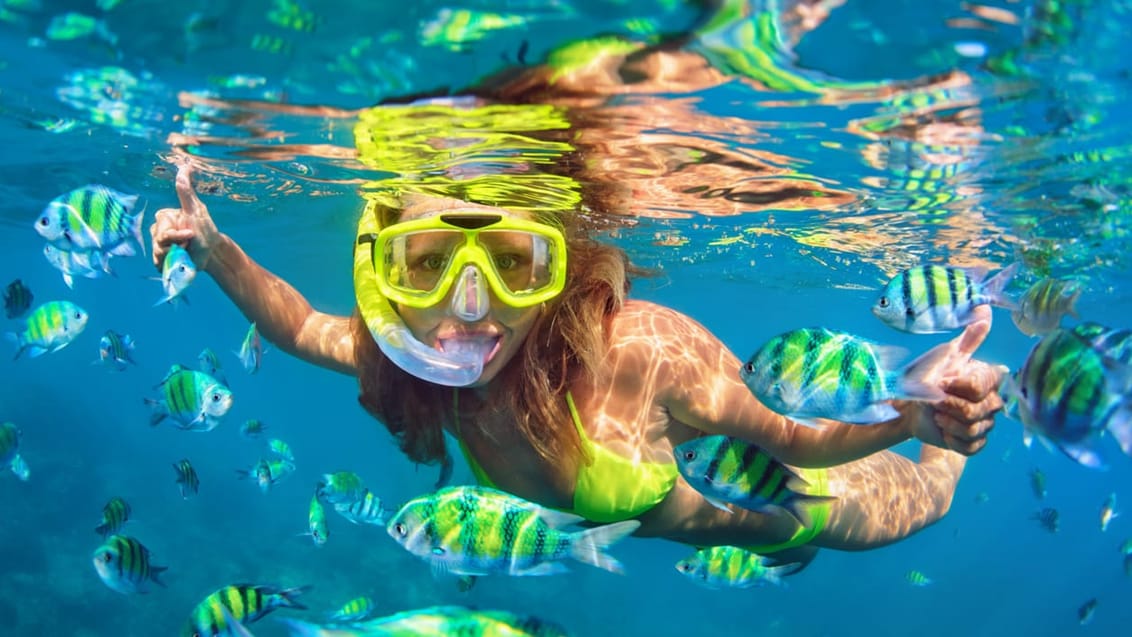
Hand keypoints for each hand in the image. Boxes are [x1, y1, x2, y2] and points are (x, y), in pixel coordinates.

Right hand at [149, 158, 220, 271]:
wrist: (211, 254)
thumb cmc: (206, 230)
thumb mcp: (197, 211)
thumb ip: (186, 192)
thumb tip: (185, 166)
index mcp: (165, 217)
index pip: (161, 229)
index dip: (175, 235)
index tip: (190, 234)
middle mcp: (158, 230)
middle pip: (157, 243)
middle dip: (175, 246)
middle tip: (188, 244)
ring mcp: (159, 245)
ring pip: (157, 254)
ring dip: (174, 257)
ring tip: (185, 253)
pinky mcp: (162, 259)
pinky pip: (158, 264)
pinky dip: (169, 266)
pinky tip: (179, 262)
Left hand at [900, 305, 1005, 454]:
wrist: (906, 405)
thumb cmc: (924, 376)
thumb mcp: (944, 354)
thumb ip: (969, 337)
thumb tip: (985, 309)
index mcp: (988, 380)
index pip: (983, 386)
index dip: (959, 386)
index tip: (942, 381)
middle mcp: (992, 402)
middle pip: (979, 410)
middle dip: (950, 405)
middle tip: (934, 400)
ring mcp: (985, 424)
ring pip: (975, 429)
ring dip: (948, 422)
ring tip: (935, 413)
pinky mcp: (974, 444)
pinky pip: (972, 447)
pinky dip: (952, 439)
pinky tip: (941, 429)